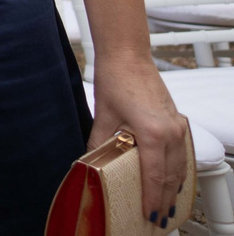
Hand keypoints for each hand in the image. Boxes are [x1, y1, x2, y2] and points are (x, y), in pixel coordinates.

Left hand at [92, 62, 190, 223]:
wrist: (128, 56)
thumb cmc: (116, 80)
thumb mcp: (102, 115)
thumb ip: (100, 143)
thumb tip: (91, 163)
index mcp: (153, 132)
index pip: (154, 175)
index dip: (151, 197)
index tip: (148, 213)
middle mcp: (171, 132)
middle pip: (171, 175)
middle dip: (164, 199)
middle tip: (158, 217)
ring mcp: (178, 126)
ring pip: (180, 166)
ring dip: (174, 187)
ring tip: (166, 205)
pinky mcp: (177, 121)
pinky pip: (182, 153)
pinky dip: (178, 170)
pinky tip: (173, 180)